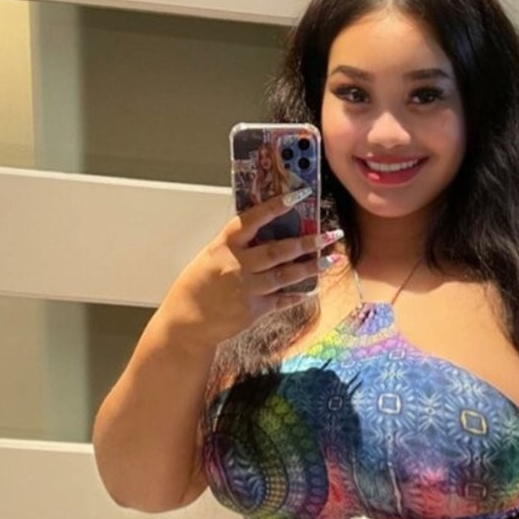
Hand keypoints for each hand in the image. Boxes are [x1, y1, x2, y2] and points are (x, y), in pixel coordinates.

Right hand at [158, 189, 344, 351]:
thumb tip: (265, 231)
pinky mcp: (254, 310)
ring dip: (311, 267)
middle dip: (308, 241)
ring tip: (331, 258)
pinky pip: (282, 300)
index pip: (252, 219)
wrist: (186, 323)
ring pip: (285, 275)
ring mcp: (247, 289)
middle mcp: (237, 265)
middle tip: (331, 233)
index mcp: (224, 246)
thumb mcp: (211, 257)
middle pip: (278, 250)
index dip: (276, 207)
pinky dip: (297, 294)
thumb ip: (236, 245)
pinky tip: (313, 289)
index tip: (299, 195)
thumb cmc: (197, 286)